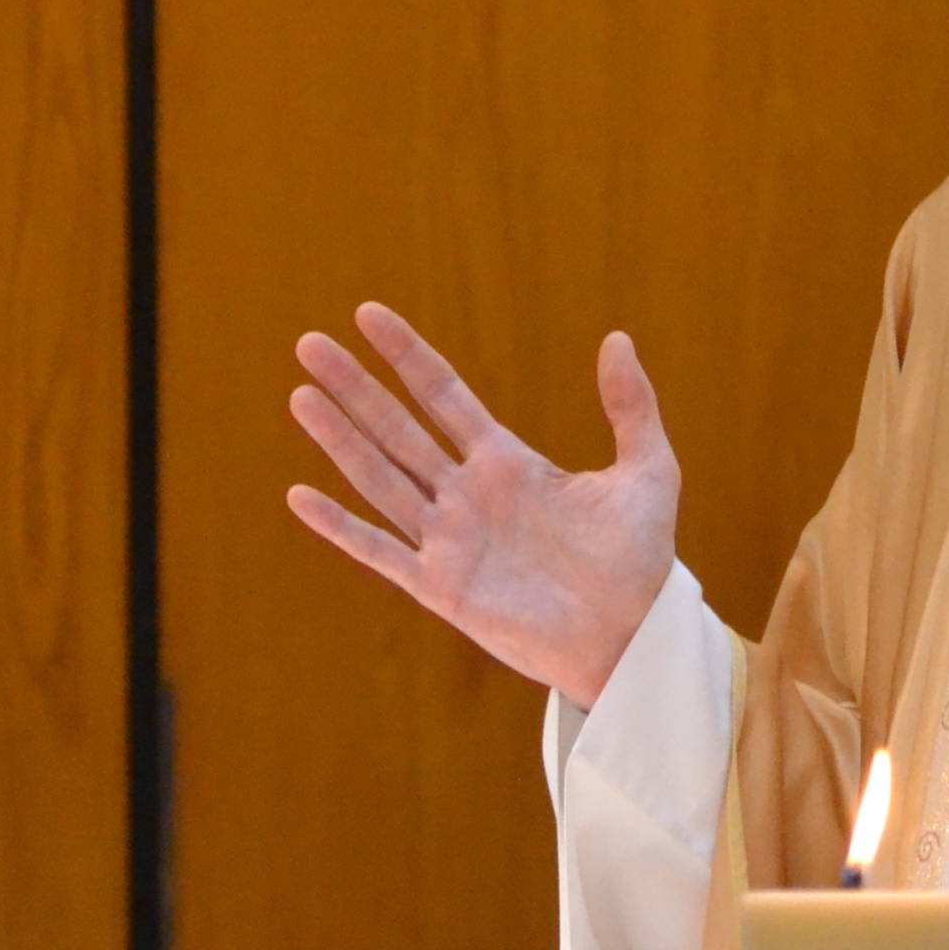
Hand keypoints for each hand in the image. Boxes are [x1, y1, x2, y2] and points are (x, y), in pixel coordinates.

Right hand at [286, 303, 678, 708]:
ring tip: (300, 395)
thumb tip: (618, 336)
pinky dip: (340, 526)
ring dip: (339, 439)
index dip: (407, 356)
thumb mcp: (648, 468)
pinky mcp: (442, 587)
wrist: (633, 634)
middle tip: (309, 342)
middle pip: (397, 427)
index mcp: (508, 462)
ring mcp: (450, 539)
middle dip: (354, 386)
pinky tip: (300, 495)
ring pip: (380, 477)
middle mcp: (468, 494)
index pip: (443, 394)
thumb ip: (631, 405)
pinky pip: (380, 551)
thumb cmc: (641, 556)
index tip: (368, 315)